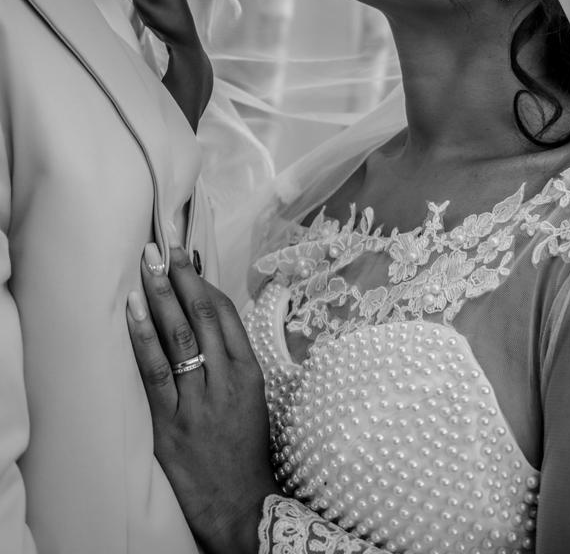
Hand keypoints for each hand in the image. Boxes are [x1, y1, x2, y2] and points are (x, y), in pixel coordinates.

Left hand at [127, 243, 281, 553]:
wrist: (242, 506)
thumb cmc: (246, 451)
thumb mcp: (252, 400)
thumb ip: (233, 362)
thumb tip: (208, 320)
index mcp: (249, 372)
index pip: (225, 314)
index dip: (203, 282)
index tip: (185, 258)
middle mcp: (227, 380)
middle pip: (202, 316)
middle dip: (179, 278)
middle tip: (162, 247)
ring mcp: (200, 401)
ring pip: (179, 336)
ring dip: (161, 296)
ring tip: (147, 265)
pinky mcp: (173, 424)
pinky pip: (156, 372)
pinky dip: (143, 337)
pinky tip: (133, 311)